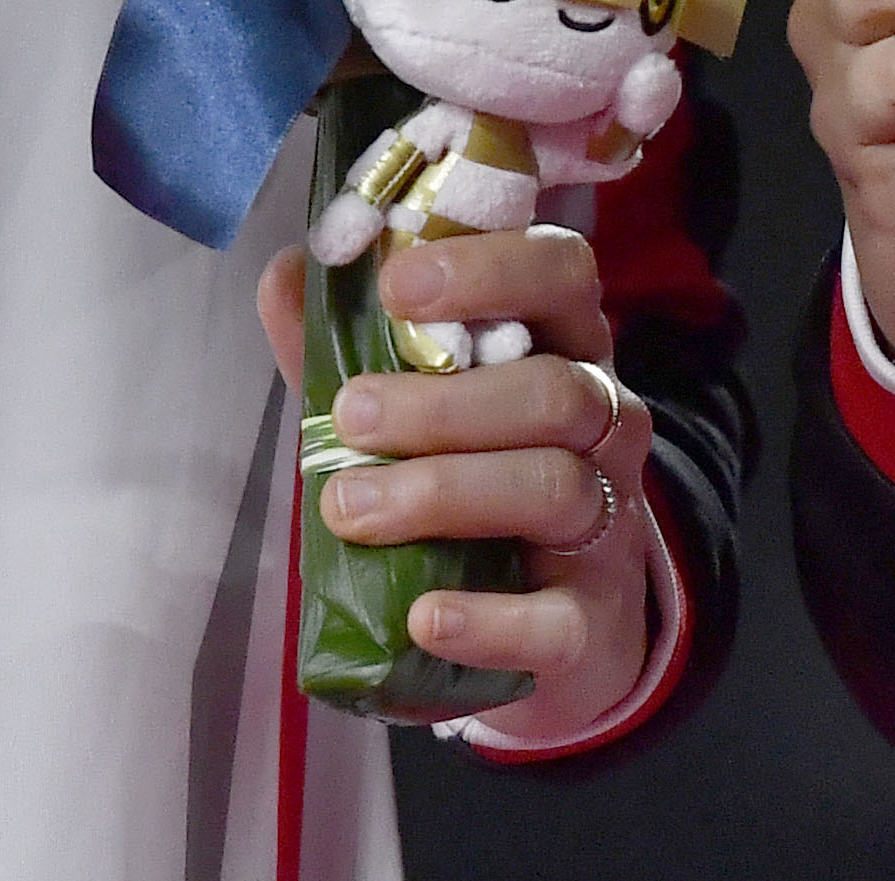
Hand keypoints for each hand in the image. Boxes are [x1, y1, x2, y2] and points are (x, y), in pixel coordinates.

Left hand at [255, 229, 661, 740]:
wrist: (547, 625)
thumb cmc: (468, 481)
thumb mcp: (409, 403)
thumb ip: (347, 341)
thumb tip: (287, 272)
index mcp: (563, 347)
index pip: (562, 273)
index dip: (491, 267)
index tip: (397, 286)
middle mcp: (603, 422)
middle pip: (555, 389)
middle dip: (443, 402)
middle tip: (350, 416)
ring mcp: (607, 521)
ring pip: (554, 485)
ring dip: (443, 492)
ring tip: (348, 508)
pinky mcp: (591, 620)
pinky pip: (557, 621)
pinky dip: (490, 620)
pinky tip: (424, 617)